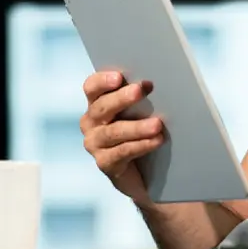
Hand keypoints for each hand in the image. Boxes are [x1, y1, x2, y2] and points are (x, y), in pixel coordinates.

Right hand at [80, 71, 163, 203]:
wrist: (142, 172)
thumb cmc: (141, 132)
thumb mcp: (139, 111)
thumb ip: (139, 97)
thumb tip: (154, 83)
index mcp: (96, 103)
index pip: (91, 87)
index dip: (102, 81)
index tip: (119, 77)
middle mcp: (91, 122)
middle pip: (102, 107)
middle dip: (121, 98)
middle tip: (140, 90)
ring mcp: (95, 144)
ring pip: (114, 131)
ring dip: (137, 127)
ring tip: (157, 124)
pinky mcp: (105, 163)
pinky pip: (123, 151)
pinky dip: (141, 145)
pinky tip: (156, 140)